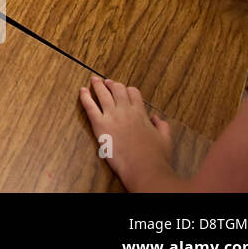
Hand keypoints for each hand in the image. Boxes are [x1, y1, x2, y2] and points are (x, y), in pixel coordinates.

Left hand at [79, 75, 175, 189]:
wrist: (143, 168)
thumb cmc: (156, 157)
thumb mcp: (165, 139)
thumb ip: (162, 126)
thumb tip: (156, 118)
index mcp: (141, 113)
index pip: (133, 93)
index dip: (127, 89)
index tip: (123, 89)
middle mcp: (126, 111)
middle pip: (117, 90)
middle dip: (111, 84)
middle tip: (106, 82)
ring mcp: (112, 116)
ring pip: (103, 94)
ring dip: (98, 85)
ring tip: (94, 80)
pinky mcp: (100, 125)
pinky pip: (90, 106)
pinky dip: (85, 97)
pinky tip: (82, 90)